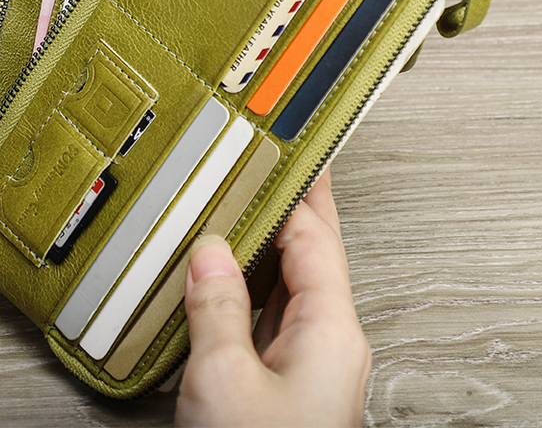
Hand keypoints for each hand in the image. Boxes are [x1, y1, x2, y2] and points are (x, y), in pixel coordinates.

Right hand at [175, 170, 370, 427]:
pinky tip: (222, 282)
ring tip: (238, 211)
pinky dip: (245, 289)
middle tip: (275, 164)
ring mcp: (306, 369)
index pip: (314, 235)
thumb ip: (216, 306)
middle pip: (308, 256)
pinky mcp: (281, 390)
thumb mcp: (224, 376)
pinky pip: (265, 320)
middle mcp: (327, 346)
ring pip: (285, 288)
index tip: (279, 151)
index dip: (291, 189)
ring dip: (262, 249)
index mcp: (331, 332)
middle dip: (289, 209)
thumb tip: (209, 254)